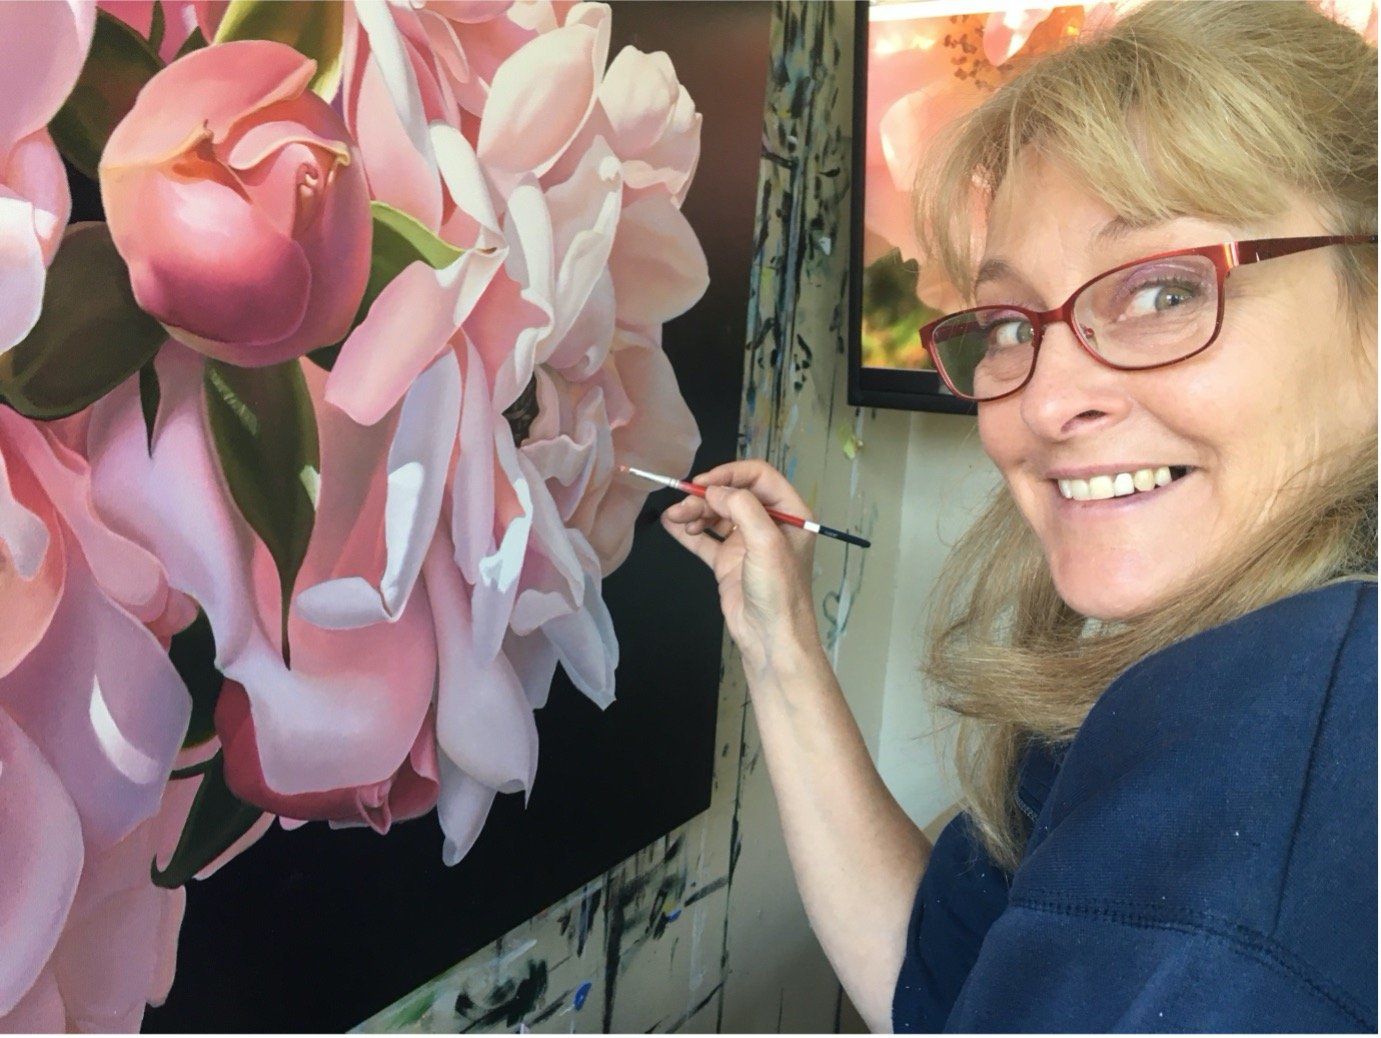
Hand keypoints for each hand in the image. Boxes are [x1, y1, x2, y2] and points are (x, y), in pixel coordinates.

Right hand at [660, 460, 821, 681]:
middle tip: (683, 503)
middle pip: (733, 495)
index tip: (705, 483)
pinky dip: (688, 531)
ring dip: (694, 513)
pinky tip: (671, 524)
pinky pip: (705, 539)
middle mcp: (769, 524)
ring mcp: (747, 543)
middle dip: (707, 496)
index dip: (731, 474)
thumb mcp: (767, 543)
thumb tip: (715, 490)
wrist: (771, 638)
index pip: (759, 477)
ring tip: (675, 518)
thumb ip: (743, 508)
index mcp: (790, 513)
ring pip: (717, 515)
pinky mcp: (728, 562)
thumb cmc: (780, 591)